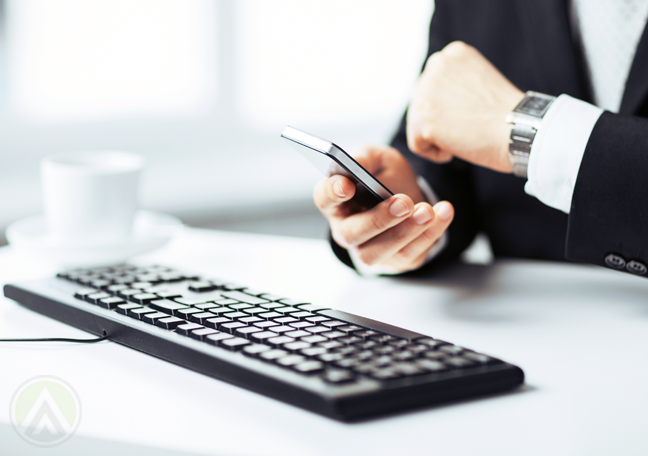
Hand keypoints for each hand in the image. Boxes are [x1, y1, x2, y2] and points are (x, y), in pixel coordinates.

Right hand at [313, 144, 453, 272]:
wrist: (412, 196)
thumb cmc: (385, 177)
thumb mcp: (377, 158)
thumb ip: (364, 157)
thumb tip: (355, 163)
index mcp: (337, 202)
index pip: (324, 199)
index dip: (332, 192)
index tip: (347, 184)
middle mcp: (347, 230)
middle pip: (352, 234)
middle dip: (378, 219)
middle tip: (404, 203)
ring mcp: (370, 250)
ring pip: (380, 251)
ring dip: (406, 232)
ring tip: (427, 211)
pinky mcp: (397, 260)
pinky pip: (411, 254)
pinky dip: (430, 234)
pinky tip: (443, 213)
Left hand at [407, 41, 523, 172]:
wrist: (519, 130)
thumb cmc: (505, 114)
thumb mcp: (478, 81)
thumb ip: (453, 83)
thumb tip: (429, 102)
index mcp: (452, 54)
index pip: (433, 86)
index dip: (449, 106)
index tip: (472, 112)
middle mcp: (436, 66)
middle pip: (421, 104)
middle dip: (440, 120)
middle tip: (469, 126)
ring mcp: (427, 91)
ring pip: (417, 123)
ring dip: (437, 136)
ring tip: (464, 136)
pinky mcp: (424, 118)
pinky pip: (416, 143)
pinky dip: (435, 153)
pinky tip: (456, 148)